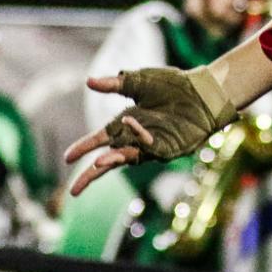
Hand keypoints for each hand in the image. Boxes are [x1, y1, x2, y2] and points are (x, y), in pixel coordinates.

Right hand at [63, 67, 235, 196]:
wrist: (204, 90)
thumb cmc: (173, 85)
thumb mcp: (141, 82)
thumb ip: (116, 84)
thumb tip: (88, 81)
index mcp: (125, 123)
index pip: (99, 139)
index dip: (84, 148)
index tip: (67, 157)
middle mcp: (135, 138)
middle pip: (108, 160)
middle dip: (91, 174)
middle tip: (75, 190)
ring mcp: (152, 146)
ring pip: (127, 159)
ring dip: (113, 161)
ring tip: (98, 163)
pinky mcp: (169, 149)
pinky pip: (150, 149)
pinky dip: (141, 141)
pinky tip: (134, 128)